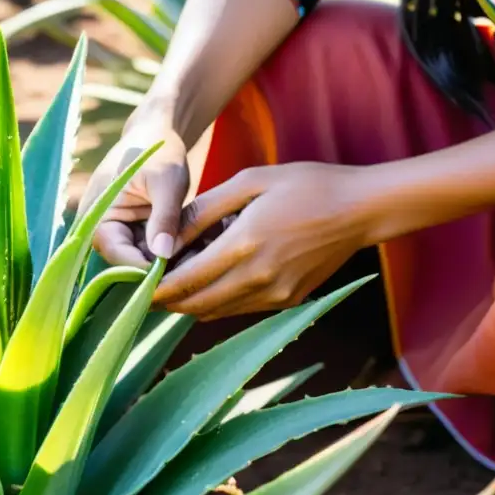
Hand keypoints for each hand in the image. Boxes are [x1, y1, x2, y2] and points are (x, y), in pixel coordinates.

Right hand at [82, 120, 194, 265]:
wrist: (155, 133)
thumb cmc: (158, 150)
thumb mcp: (167, 181)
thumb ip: (164, 218)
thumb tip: (162, 255)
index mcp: (96, 217)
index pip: (118, 256)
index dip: (146, 268)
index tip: (179, 273)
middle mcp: (100, 230)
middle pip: (128, 262)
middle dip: (159, 265)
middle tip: (195, 263)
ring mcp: (116, 232)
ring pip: (141, 259)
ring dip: (166, 259)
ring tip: (197, 253)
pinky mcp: (131, 232)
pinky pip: (148, 249)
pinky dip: (167, 248)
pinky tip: (191, 245)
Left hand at [156, 163, 382, 318]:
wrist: (361, 209)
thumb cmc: (304, 185)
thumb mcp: (249, 183)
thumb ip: (203, 210)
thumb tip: (166, 235)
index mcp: (244, 245)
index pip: (185, 280)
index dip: (155, 287)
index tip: (134, 284)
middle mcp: (257, 278)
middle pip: (195, 304)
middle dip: (166, 301)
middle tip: (144, 289)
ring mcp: (274, 295)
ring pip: (215, 312)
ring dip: (190, 303)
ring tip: (172, 284)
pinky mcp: (287, 302)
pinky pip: (238, 310)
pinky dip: (217, 301)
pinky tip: (209, 283)